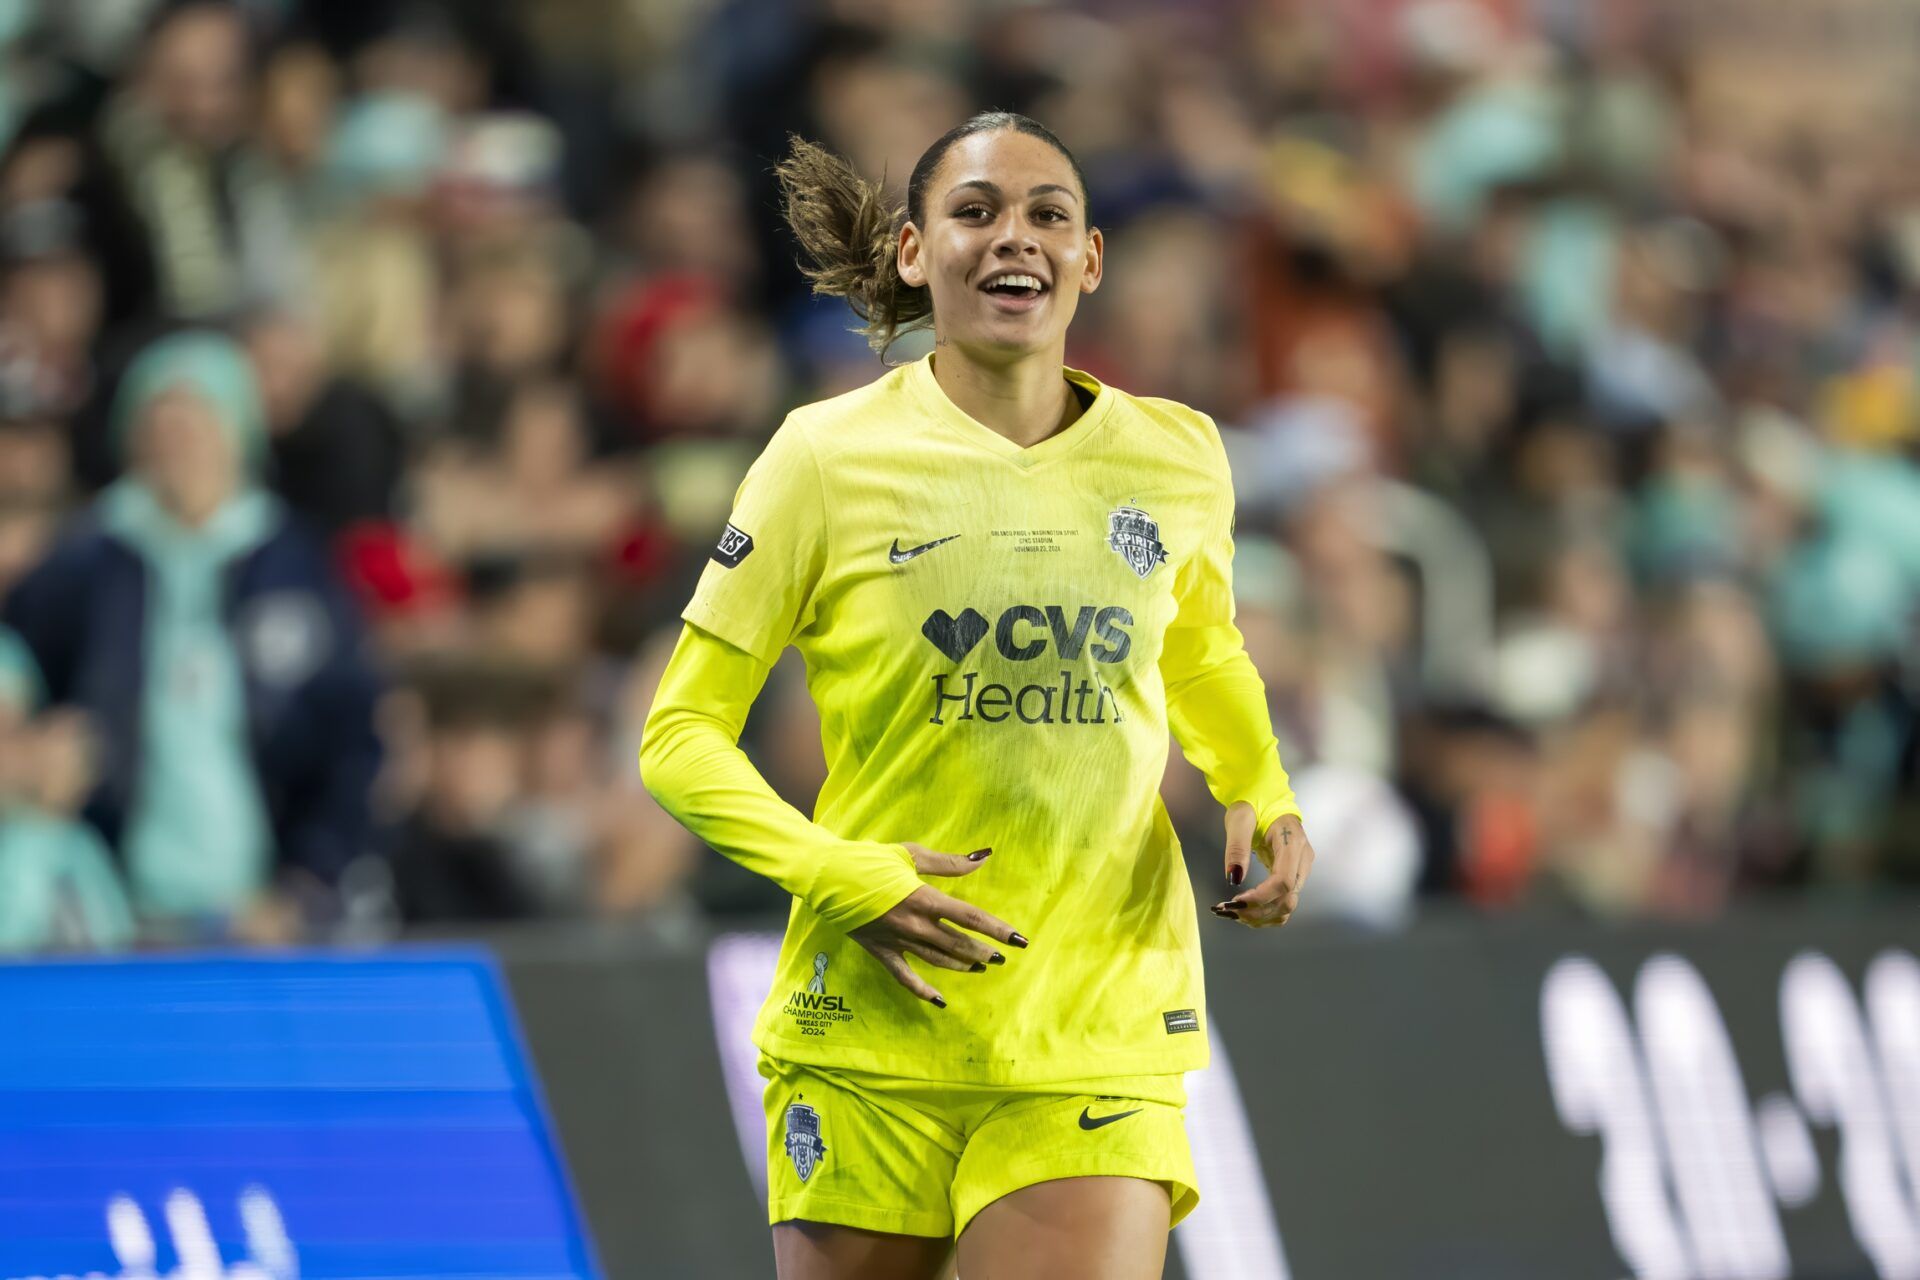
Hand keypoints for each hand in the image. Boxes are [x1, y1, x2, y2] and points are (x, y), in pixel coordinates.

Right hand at [847, 842, 1028, 1007]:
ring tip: (981, 968)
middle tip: (1003, 956)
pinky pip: (904, 976)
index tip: (1020, 940)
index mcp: (923, 898)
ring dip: (962, 965)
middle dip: (984, 951)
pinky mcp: (880, 951)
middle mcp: (914, 924)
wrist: (827, 876)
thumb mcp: (911, 855)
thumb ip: (949, 863)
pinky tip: (939, 1001)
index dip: (997, 929)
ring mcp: (897, 941)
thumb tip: (983, 857)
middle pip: (958, 943)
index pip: (970, 917)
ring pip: (937, 960)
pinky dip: (922, 990)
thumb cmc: (870, 859)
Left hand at [1212, 804, 1313, 927]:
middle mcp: (1303, 859)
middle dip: (1258, 910)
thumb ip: (1237, 848)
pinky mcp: (1293, 875)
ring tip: (1235, 913)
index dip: (1262, 897)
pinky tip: (1247, 911)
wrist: (1266, 798)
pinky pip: (1284, 901)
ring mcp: (1301, 869)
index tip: (1237, 901)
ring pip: (1287, 905)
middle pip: (1287, 898)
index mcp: (1293, 843)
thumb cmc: (1253, 804)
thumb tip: (1234, 877)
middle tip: (1229, 910)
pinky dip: (1266, 912)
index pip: (1284, 881)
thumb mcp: (1240, 819)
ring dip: (1261, 915)